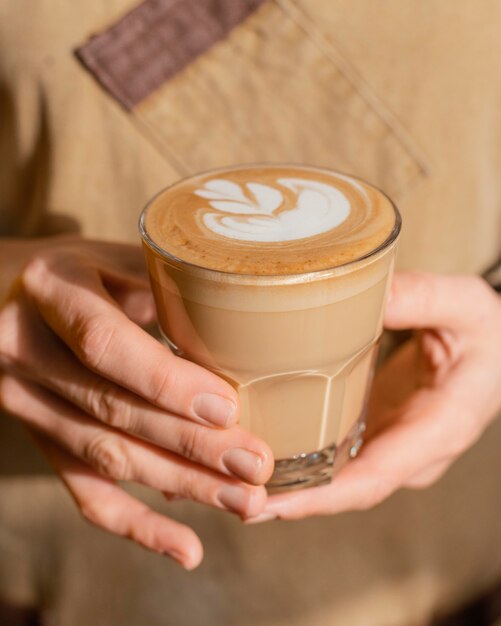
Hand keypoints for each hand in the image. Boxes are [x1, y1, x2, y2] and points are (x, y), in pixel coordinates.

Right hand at [0, 237, 272, 567]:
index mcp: (54, 289)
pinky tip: (187, 547)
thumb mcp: (124, 258)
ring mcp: (26, 402)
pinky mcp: (41, 439)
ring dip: (180, 485)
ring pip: (106, 456)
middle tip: (255, 467)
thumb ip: (174, 290)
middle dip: (189, 446)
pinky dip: (138, 524)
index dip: (165, 382)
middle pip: (112, 411)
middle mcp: (26, 349)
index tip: (226, 409)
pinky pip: (84, 491)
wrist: (20, 291)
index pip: (105, 346)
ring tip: (243, 501)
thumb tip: (252, 338)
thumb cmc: (91, 269)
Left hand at [250, 272, 500, 521]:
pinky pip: (334, 457)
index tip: (271, 504)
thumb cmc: (485, 331)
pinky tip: (254, 450)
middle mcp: (411, 453)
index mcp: (437, 429)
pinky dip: (295, 461)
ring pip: (334, 479)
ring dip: (284, 486)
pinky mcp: (376, 432)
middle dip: (287, 499)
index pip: (374, 478)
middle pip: (343, 490)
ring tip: (228, 481)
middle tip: (228, 494)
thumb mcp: (461, 305)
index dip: (320, 497)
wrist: (495, 349)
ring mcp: (392, 446)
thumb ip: (418, 297)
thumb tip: (361, 292)